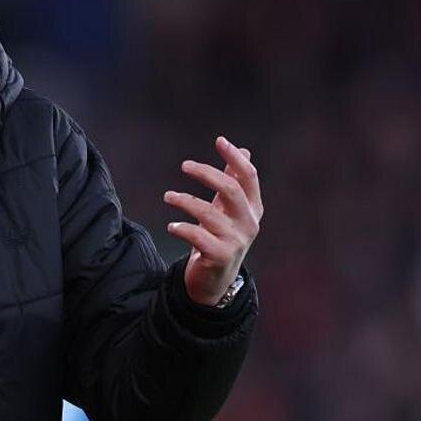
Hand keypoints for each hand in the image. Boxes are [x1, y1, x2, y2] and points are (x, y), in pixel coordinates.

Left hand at [164, 136, 262, 305]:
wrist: (215, 279)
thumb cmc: (220, 237)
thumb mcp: (229, 209)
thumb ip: (235, 181)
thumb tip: (243, 150)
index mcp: (253, 209)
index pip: (248, 178)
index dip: (235, 158)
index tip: (219, 140)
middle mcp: (248, 223)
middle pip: (230, 190)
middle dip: (206, 173)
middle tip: (184, 165)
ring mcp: (235, 241)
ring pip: (208, 212)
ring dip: (184, 200)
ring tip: (168, 196)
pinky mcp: (219, 256)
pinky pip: (198, 236)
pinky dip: (182, 228)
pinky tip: (172, 226)